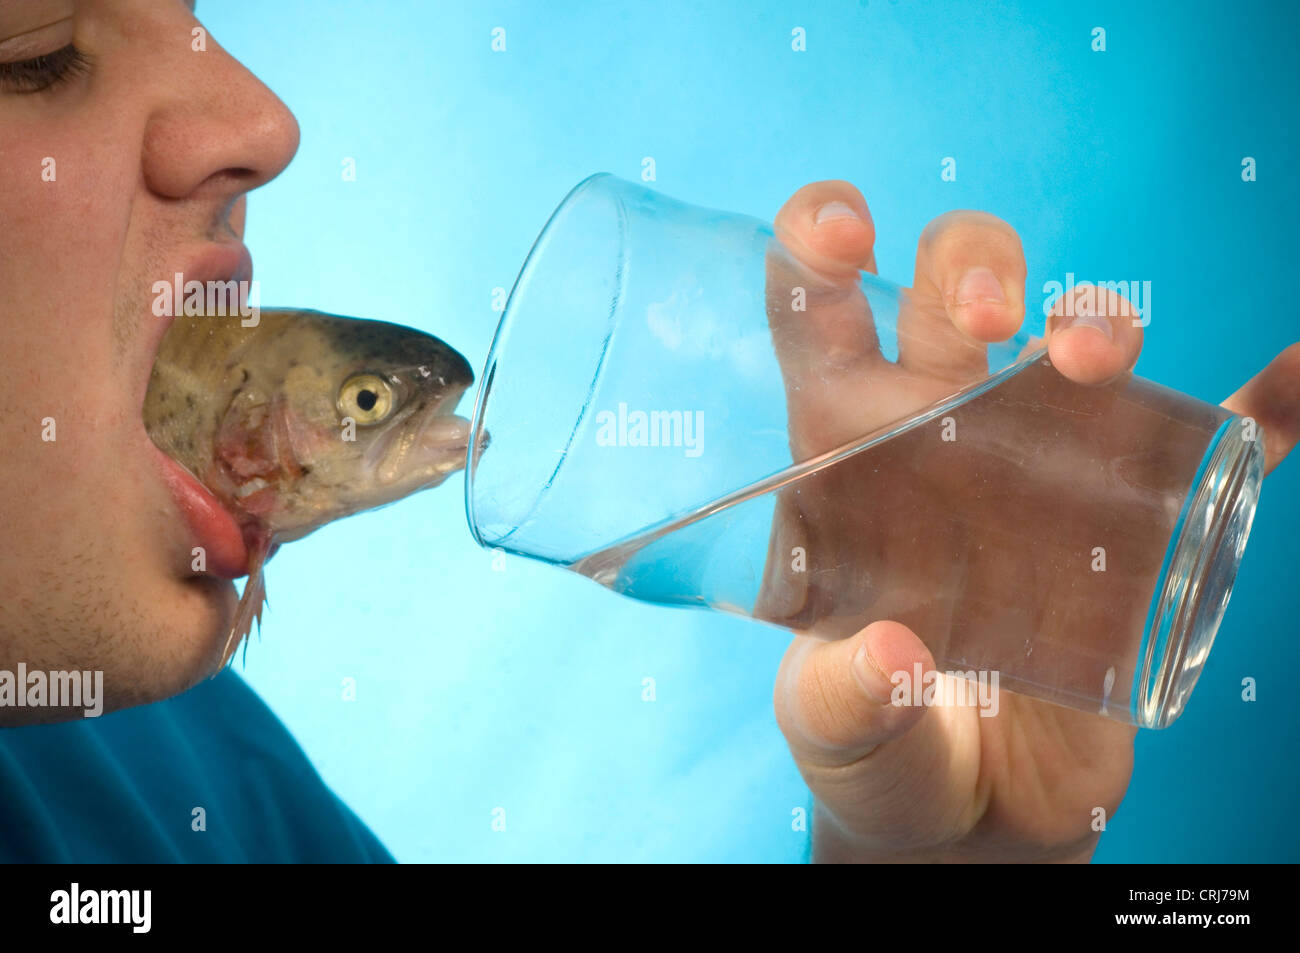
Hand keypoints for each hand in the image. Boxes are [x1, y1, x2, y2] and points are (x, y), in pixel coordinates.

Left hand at [762, 180, 1299, 861]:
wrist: (975, 813)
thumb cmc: (877, 751)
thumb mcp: (832, 728)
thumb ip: (839, 699)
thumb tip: (894, 658)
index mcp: (842, 459)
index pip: (818, 319)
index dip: (816, 246)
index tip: (841, 235)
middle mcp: (935, 436)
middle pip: (949, 291)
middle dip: (970, 266)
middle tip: (985, 322)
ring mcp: (1040, 467)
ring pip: (1070, 339)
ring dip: (1094, 316)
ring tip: (1089, 361)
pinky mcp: (1132, 521)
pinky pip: (1212, 440)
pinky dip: (1265, 406)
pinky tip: (1297, 378)